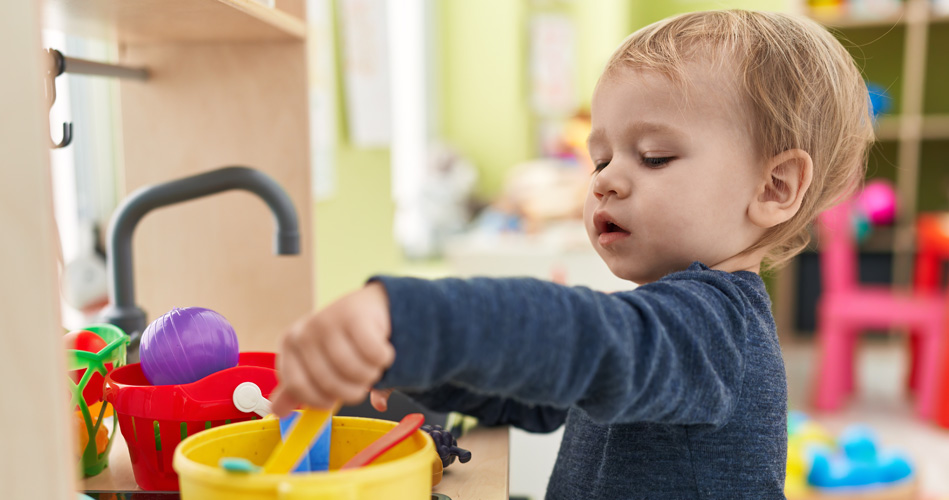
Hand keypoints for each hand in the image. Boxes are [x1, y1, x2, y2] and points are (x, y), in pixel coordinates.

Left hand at [271, 282, 395, 416]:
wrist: (368, 308)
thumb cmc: (342, 341)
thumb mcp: (315, 363)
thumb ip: (299, 387)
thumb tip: (278, 411)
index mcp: (290, 345)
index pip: (297, 387)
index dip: (320, 400)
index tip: (332, 399)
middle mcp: (305, 332)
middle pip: (329, 383)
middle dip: (352, 390)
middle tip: (359, 381)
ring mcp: (329, 321)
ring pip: (354, 371)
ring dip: (370, 375)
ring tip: (371, 365)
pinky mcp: (355, 315)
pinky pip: (373, 354)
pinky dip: (383, 358)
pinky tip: (381, 351)